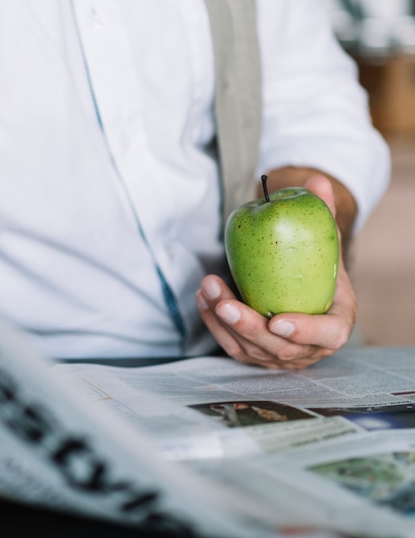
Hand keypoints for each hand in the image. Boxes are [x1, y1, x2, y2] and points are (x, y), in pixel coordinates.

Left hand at [196, 175, 356, 369]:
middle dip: (247, 325)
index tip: (279, 320)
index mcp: (334, 326)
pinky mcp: (253, 354)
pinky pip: (230, 344)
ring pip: (248, 347)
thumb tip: (317, 181)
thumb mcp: (324, 246)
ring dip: (222, 321)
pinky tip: (202, 298)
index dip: (305, 332)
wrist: (301, 294)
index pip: (326, 336)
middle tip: (224, 303)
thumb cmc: (316, 270)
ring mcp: (278, 356)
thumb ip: (321, 218)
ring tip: (207, 288)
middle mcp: (306, 349)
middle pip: (277, 346)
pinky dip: (213, 324)